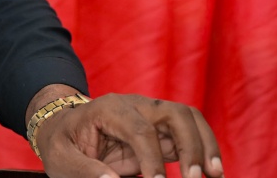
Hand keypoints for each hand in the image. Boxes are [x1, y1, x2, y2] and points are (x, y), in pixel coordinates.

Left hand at [35, 92, 222, 177]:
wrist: (62, 127)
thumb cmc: (61, 142)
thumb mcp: (60, 157)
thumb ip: (85, 170)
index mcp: (109, 109)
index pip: (140, 130)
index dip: (153, 159)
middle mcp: (135, 106)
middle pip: (175, 113)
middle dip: (192, 145)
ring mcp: (150, 116)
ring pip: (189, 120)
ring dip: (206, 145)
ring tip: (215, 175)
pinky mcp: (160, 131)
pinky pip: (189, 135)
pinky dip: (204, 151)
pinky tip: (211, 173)